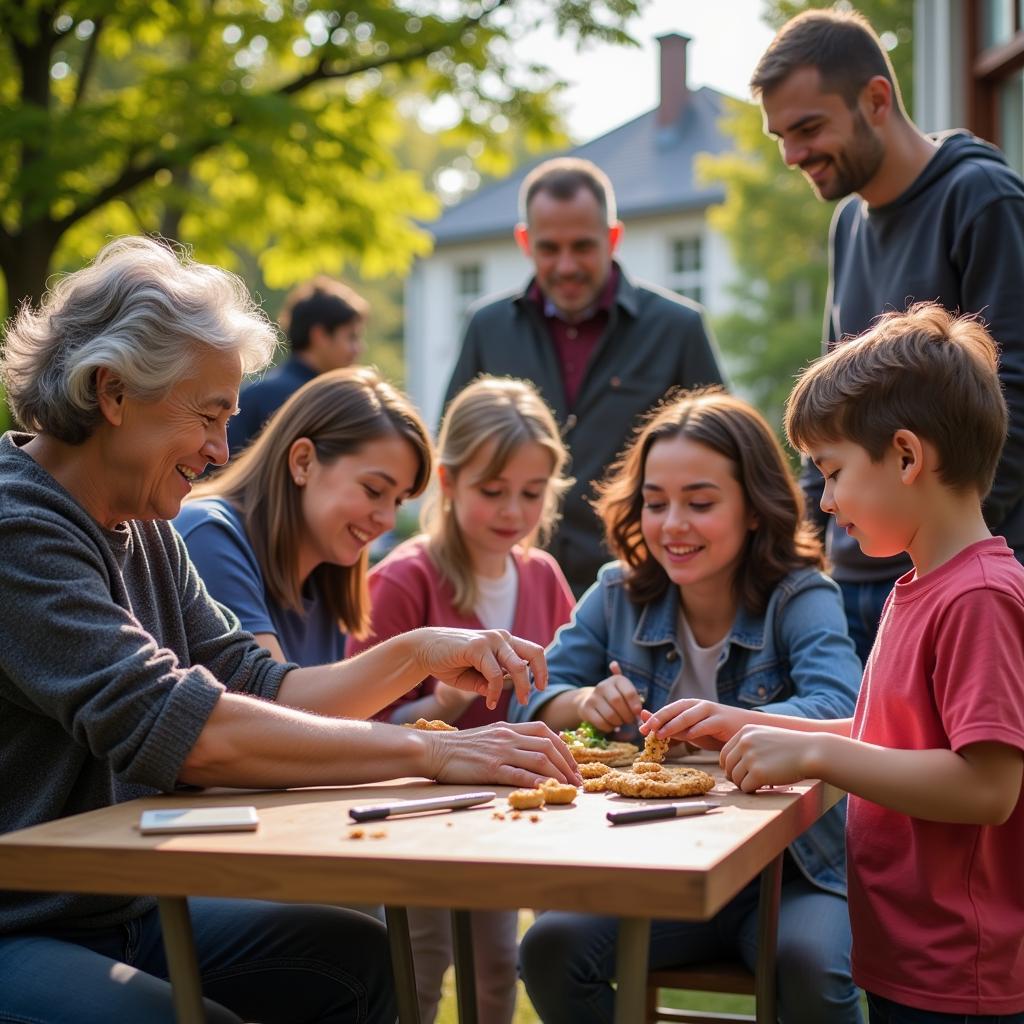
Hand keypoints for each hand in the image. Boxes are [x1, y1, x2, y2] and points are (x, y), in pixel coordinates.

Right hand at [413, 627, 546, 710]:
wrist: (423, 650)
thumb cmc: (450, 663)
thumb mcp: (476, 676)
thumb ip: (491, 682)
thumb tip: (505, 694)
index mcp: (504, 642)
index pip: (533, 652)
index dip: (541, 670)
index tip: (540, 688)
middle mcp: (501, 638)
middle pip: (534, 653)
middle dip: (539, 676)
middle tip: (532, 697)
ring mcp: (490, 640)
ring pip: (518, 665)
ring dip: (522, 687)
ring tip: (519, 702)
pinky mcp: (477, 647)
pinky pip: (495, 674)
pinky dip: (495, 691)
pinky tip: (489, 702)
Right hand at [426, 721, 583, 788]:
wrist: (433, 750)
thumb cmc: (458, 748)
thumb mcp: (487, 737)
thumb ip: (508, 741)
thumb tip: (529, 754)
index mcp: (507, 728)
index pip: (545, 732)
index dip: (564, 748)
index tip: (572, 764)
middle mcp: (507, 736)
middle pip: (549, 746)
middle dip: (568, 764)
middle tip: (577, 781)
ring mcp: (500, 751)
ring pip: (540, 759)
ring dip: (559, 774)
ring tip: (569, 788)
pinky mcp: (490, 767)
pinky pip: (520, 774)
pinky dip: (538, 781)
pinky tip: (548, 789)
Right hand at [577, 660, 642, 732]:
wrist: (591, 700)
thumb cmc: (615, 699)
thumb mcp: (626, 695)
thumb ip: (636, 703)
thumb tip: (641, 717)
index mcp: (617, 680)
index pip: (629, 693)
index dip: (635, 706)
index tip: (637, 713)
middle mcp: (603, 685)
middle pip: (618, 702)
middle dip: (627, 715)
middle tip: (629, 720)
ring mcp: (593, 697)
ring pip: (610, 715)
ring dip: (618, 722)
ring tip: (620, 722)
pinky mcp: (586, 709)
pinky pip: (601, 722)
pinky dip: (609, 727)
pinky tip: (610, 725)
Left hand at [639, 700, 753, 750]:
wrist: (743, 728)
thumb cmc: (714, 731)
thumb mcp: (690, 730)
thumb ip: (671, 727)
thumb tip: (646, 722)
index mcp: (688, 706)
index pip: (667, 710)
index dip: (653, 719)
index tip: (641, 730)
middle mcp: (697, 705)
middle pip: (674, 709)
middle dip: (659, 719)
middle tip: (647, 729)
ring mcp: (710, 711)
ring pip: (688, 715)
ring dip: (673, 724)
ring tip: (661, 734)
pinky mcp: (721, 720)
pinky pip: (706, 724)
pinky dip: (696, 729)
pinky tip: (687, 737)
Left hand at [720, 724, 813, 792]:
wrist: (811, 752)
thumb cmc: (791, 747)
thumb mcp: (765, 736)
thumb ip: (747, 746)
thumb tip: (728, 768)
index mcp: (745, 732)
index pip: (725, 753)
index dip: (729, 766)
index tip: (738, 773)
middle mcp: (745, 742)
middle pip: (728, 767)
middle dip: (735, 777)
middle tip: (748, 781)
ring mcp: (751, 757)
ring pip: (735, 778)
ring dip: (744, 784)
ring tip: (758, 783)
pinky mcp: (758, 773)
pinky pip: (745, 788)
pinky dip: (752, 790)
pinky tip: (763, 787)